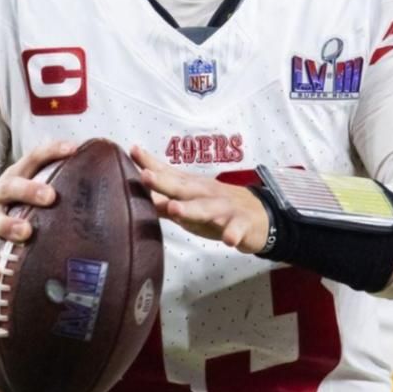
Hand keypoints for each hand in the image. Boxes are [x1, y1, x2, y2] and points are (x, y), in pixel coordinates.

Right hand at [0, 139, 77, 280]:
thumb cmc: (11, 208)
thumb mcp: (26, 193)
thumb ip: (55, 186)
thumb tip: (106, 182)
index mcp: (14, 179)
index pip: (32, 159)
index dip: (51, 151)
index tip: (73, 149)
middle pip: (10, 187)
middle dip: (29, 190)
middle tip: (50, 196)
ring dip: (8, 225)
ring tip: (24, 232)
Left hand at [132, 145, 268, 252]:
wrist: (260, 216)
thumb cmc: (217, 209)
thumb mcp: (189, 203)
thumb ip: (162, 201)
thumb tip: (132, 200)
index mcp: (191, 187)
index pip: (168, 173)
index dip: (151, 163)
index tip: (133, 151)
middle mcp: (205, 193)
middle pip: (182, 188)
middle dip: (164, 182)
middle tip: (146, 176)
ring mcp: (224, 208)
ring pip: (206, 208)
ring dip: (191, 209)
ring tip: (175, 209)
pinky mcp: (241, 224)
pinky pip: (237, 229)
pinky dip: (233, 233)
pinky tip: (228, 239)